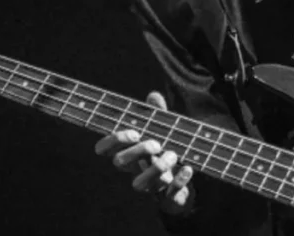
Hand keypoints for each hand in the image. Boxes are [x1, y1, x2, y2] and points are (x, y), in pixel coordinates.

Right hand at [94, 91, 194, 213]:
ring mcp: (149, 186)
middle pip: (120, 163)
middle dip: (135, 151)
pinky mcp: (167, 198)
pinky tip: (188, 168)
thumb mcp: (163, 133)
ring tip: (172, 154)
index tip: (133, 133)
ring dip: (155, 168)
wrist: (183, 186)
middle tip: (155, 144)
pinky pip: (169, 195)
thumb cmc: (166, 155)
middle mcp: (134, 170)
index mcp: (129, 153)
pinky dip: (179, 181)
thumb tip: (153, 95)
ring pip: (139, 185)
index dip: (112, 141)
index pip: (105, 149)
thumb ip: (157, 116)